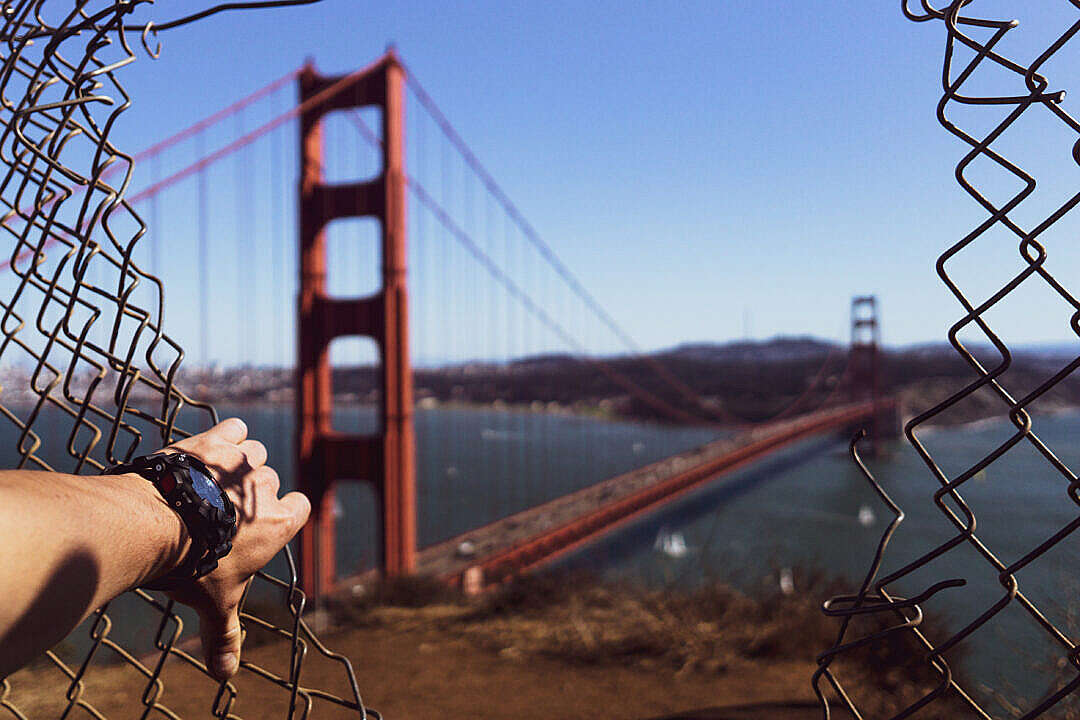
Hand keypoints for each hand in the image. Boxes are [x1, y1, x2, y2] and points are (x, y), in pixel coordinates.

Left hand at [158, 418, 309, 680]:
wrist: (156, 523)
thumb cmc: (193, 565)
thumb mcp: (214, 603)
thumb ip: (225, 635)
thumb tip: (226, 677)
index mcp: (278, 523)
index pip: (301, 507)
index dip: (283, 513)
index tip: (261, 524)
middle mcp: (267, 487)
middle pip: (271, 479)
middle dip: (251, 492)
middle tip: (221, 511)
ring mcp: (242, 461)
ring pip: (254, 452)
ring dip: (239, 462)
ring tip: (214, 481)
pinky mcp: (216, 441)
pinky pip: (234, 428)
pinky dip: (226, 435)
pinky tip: (213, 446)